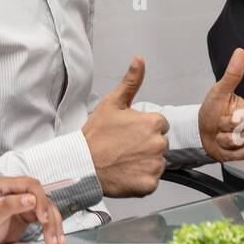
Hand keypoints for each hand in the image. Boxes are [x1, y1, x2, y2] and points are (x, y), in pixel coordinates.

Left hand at [0, 176, 66, 243]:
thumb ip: (8, 206)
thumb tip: (29, 198)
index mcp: (5, 186)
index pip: (30, 185)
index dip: (40, 199)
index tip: (43, 217)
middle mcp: (17, 192)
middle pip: (42, 197)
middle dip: (49, 216)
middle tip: (50, 233)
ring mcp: (25, 202)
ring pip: (47, 208)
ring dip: (54, 224)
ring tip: (54, 241)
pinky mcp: (30, 213)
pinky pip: (47, 217)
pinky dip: (53, 227)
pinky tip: (56, 237)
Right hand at [82, 56, 169, 196]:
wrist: (82, 164)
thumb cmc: (96, 135)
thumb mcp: (112, 103)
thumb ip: (131, 81)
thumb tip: (139, 59)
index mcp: (152, 122)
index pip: (159, 125)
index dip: (143, 129)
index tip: (128, 134)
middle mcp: (158, 144)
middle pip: (160, 144)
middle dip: (146, 145)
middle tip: (125, 147)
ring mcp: (154, 165)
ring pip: (157, 162)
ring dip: (145, 162)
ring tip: (124, 160)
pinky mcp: (149, 184)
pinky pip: (152, 181)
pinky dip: (141, 180)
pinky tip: (126, 173)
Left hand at [198, 47, 243, 162]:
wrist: (202, 134)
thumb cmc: (211, 112)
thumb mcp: (219, 92)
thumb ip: (232, 74)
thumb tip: (240, 52)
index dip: (228, 121)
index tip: (223, 116)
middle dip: (226, 133)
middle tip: (222, 128)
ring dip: (226, 144)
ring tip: (223, 137)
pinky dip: (230, 155)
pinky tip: (227, 148)